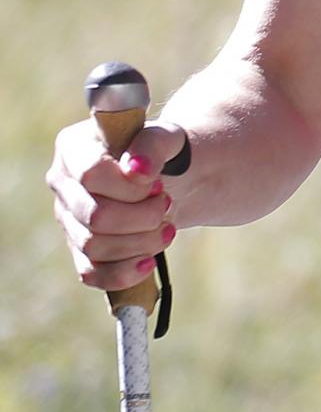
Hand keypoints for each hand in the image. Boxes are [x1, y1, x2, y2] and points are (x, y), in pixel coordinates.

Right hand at [46, 118, 185, 292]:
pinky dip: (123, 273)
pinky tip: (148, 262)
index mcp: (74, 148)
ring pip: (95, 246)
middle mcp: (62, 184)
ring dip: (142, 242)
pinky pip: (91, 273)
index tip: (157, 184)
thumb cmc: (161, 153)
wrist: (167, 177)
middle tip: (166, 204)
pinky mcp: (79, 249)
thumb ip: (154, 145)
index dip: (131, 187)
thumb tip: (138, 170)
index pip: (91, 175)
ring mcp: (67, 219)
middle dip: (143, 217)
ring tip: (167, 227)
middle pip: (96, 217)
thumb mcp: (166, 137)